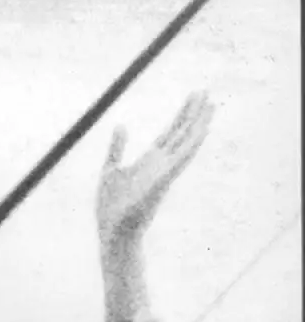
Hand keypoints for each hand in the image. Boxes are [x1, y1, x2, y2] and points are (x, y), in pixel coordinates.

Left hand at [97, 91, 212, 254]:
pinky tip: (203, 130)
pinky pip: (180, 160)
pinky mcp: (162, 181)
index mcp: (149, 161)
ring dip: (199, 123)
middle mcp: (160, 164)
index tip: (193, 96)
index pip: (169, 132)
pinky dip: (192, 144)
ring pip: (186, 143)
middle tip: (206, 91)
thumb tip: (122, 125)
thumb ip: (116, 148)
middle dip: (192, 112)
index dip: (181, 114)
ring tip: (211, 105)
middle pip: (180, 133)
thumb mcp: (110, 170)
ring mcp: (164, 172)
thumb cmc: (111, 207)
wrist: (113, 231)